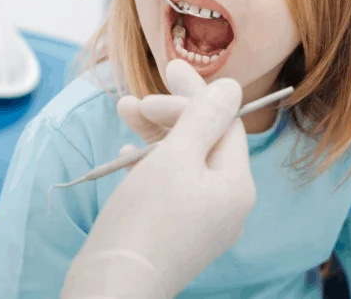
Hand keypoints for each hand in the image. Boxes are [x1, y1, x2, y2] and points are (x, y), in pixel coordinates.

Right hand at [61, 60, 255, 298]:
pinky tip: (127, 155)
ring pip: (183, 161)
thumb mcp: (176, 156)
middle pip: (204, 140)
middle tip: (136, 98)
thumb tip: (232, 87)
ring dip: (154, 133)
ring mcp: (202, 222)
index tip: (165, 73)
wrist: (114, 289)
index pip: (225, 123)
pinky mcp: (177, 233)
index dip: (193, 96)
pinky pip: (171, 186)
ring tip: (123, 112)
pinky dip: (151, 164)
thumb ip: (204, 117)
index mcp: (236, 186)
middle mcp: (226, 205)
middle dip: (169, 114)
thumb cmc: (146, 219)